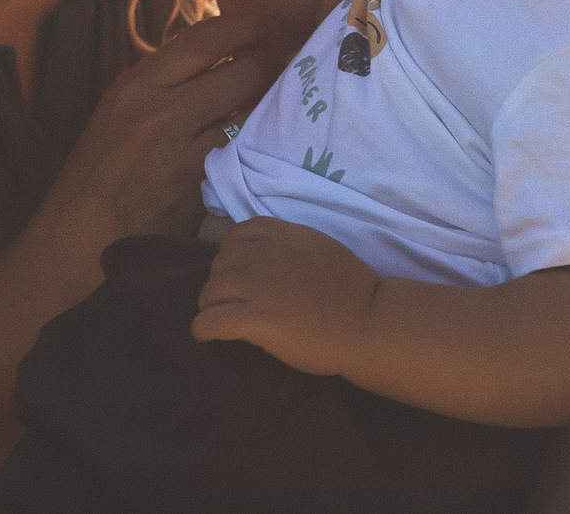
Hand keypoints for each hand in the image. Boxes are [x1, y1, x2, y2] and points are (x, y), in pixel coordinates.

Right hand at [25, 11, 273, 288]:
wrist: (81, 234)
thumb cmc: (98, 168)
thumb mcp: (118, 108)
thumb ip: (163, 81)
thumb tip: (216, 57)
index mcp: (137, 86)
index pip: (205, 40)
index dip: (246, 26)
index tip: (266, 24)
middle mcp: (162, 113)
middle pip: (242, 74)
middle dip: (263, 70)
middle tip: (273, 71)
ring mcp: (185, 154)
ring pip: (249, 116)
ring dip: (261, 112)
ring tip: (265, 109)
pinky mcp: (202, 189)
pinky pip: (240, 155)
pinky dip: (247, 148)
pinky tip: (247, 148)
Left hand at [192, 218, 379, 377]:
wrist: (367, 320)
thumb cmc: (350, 289)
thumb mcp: (315, 246)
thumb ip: (286, 245)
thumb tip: (264, 257)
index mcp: (276, 232)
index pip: (233, 238)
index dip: (233, 259)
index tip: (242, 277)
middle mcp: (259, 254)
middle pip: (218, 267)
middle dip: (222, 286)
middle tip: (234, 305)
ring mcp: (254, 285)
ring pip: (208, 293)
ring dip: (211, 307)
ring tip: (220, 321)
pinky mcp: (252, 318)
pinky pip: (208, 322)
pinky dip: (202, 330)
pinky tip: (207, 337)